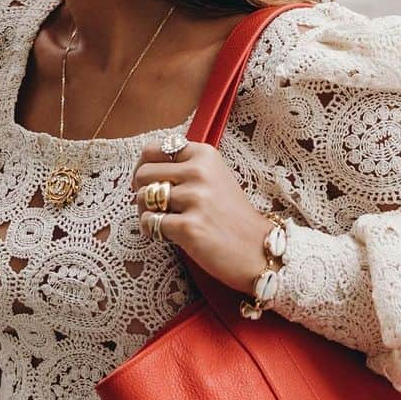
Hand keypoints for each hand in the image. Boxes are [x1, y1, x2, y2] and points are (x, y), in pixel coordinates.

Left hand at [131, 140, 277, 295]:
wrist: (259, 249)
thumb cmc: (231, 216)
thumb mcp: (214, 177)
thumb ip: (185, 167)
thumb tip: (142, 169)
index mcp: (204, 155)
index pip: (153, 150)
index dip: (144, 167)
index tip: (150, 183)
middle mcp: (200, 172)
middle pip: (143, 174)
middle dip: (141, 192)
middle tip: (154, 207)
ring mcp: (195, 199)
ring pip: (142, 198)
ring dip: (145, 213)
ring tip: (164, 221)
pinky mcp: (189, 227)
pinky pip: (149, 222)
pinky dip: (151, 230)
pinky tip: (167, 235)